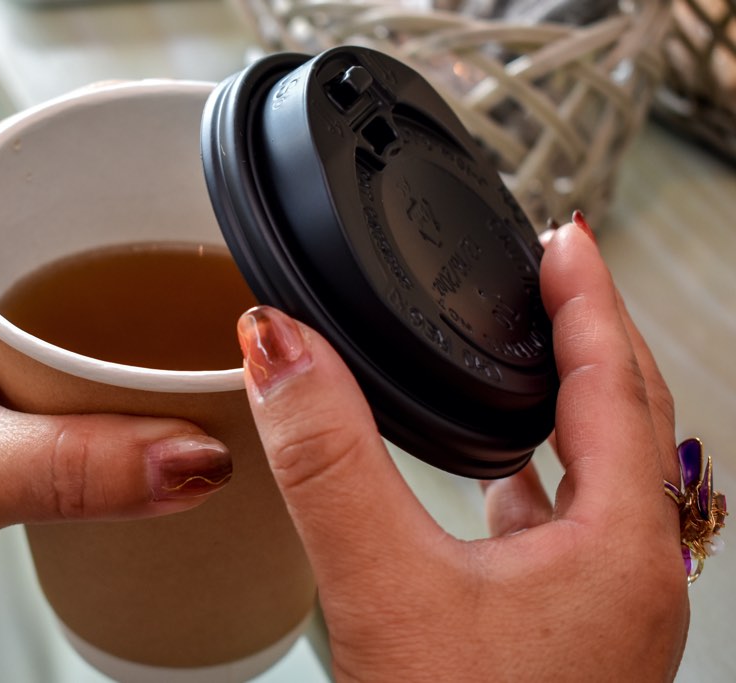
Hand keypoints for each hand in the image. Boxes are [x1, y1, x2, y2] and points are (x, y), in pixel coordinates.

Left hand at [0, 193, 230, 680]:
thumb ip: (81, 465)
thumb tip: (197, 454)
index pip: (20, 164)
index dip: (99, 149)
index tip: (172, 159)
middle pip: (59, 241)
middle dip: (135, 248)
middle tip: (205, 264)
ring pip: (63, 318)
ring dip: (123, 330)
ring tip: (190, 338)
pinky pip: (57, 384)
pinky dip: (105, 393)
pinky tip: (144, 418)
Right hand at [237, 221, 688, 680]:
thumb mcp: (381, 587)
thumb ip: (326, 459)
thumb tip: (278, 348)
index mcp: (616, 546)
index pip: (616, 378)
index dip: (587, 295)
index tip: (565, 234)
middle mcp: (629, 575)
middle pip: (629, 417)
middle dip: (589, 334)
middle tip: (555, 275)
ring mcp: (602, 609)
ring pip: (603, 472)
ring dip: (570, 404)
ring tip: (529, 353)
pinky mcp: (563, 634)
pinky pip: (568, 524)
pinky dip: (539, 476)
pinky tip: (498, 479)